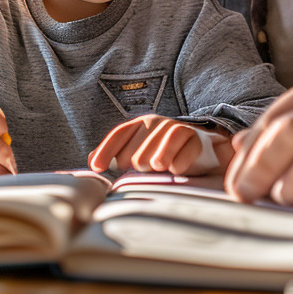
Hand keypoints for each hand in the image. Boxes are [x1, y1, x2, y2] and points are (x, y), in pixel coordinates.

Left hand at [88, 115, 228, 175]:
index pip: (119, 134)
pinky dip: (178, 164)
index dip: (105, 150)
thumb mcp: (140, 150)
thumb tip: (90, 159)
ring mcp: (178, 129)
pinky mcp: (196, 140)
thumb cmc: (164, 152)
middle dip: (136, 162)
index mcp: (141, 124)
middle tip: (142, 168)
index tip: (95, 168)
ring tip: (155, 168)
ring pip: (161, 148)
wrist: (202, 149)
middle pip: (138, 149)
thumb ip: (117, 153)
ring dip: (157, 159)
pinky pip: (184, 152)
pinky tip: (175, 171)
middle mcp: (158, 123)